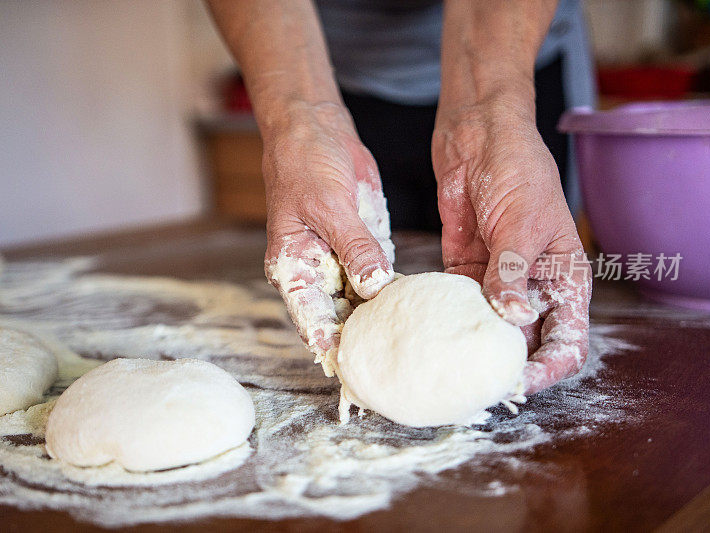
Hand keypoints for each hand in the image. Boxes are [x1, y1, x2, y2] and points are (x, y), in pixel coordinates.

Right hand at [263, 101, 394, 375]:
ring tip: (409, 352)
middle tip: (390, 373)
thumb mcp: (329, 206)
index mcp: (293, 266)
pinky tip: (416, 312)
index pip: (311, 318)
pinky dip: (393, 294)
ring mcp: (340, 260)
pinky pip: (379, 277)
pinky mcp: (362, 246)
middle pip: (336, 319)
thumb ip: (354, 247)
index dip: (330, 345)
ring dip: (380, 323)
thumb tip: (375, 287)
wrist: (316, 129)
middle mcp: (315, 271)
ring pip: (360, 303)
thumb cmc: (304, 163)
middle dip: (360, 344)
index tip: (355, 371)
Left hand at [432, 97, 590, 394]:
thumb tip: (512, 319)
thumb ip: (512, 271)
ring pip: (490, 328)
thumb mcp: (521, 222)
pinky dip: (447, 318)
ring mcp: (498, 279)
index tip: (516, 383)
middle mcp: (533, 285)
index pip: (567, 339)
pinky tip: (427, 331)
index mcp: (565, 277)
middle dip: (507, 366)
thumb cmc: (518, 168)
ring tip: (446, 367)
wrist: (480, 136)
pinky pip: (458, 304)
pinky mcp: (466, 268)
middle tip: (474, 386)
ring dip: (473, 347)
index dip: (547, 367)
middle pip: (527, 342)